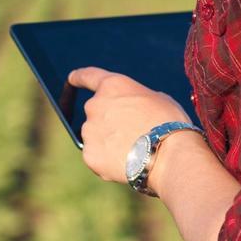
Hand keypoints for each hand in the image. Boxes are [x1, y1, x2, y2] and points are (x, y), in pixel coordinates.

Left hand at [66, 66, 191, 184]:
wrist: (168, 156)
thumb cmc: (169, 124)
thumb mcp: (158, 99)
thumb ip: (136, 99)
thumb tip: (132, 108)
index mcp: (112, 86)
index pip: (88, 76)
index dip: (79, 77)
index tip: (71, 78)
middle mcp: (95, 105)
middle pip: (96, 111)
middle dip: (109, 120)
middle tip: (131, 133)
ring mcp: (90, 131)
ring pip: (95, 135)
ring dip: (108, 141)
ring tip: (133, 151)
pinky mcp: (89, 154)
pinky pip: (96, 156)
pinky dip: (107, 160)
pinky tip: (126, 163)